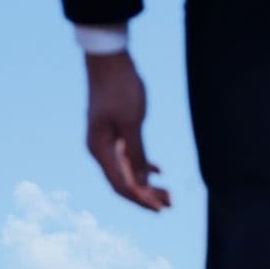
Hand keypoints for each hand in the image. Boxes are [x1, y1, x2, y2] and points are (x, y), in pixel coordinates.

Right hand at [84, 52, 170, 211]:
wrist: (109, 59)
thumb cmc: (119, 87)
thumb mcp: (132, 122)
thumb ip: (137, 153)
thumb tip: (143, 183)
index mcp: (100, 151)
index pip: (121, 185)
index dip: (140, 199)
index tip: (159, 209)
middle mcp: (101, 151)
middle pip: (125, 182)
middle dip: (147, 195)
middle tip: (169, 205)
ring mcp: (108, 143)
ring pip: (129, 171)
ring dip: (148, 183)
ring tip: (168, 194)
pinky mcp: (116, 133)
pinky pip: (130, 157)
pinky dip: (144, 166)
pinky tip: (160, 172)